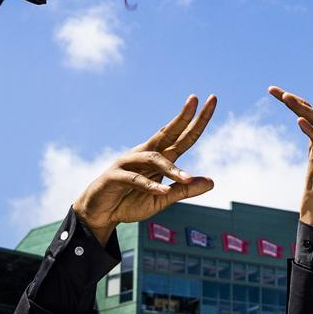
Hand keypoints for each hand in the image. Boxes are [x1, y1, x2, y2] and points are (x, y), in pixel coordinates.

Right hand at [72, 94, 216, 243]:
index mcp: (160, 157)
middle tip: (195, 99)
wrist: (100, 213)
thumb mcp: (162, 199)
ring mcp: (129, 162)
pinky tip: (163, 191)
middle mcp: (145, 154)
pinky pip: (135, 179)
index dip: (197, 121)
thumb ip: (184, 191)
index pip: (183, 136)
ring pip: (153, 158)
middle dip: (182, 116)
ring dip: (170, 169)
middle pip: (167, 132)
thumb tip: (212, 182)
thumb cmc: (130, 202)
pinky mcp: (115, 176)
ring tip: (186, 179)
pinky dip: (149, 185)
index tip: (212, 100)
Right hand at [268, 86, 312, 225]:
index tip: (282, 93)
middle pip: (305, 111)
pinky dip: (309, 128)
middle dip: (291, 100)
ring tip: (286, 96)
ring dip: (298, 108)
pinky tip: (301, 121)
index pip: (311, 111)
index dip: (298, 101)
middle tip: (271, 89)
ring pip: (309, 121)